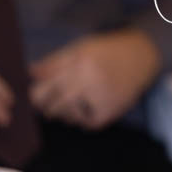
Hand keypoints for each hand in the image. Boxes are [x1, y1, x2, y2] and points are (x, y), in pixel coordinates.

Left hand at [29, 29, 160, 129]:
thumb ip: (54, 62)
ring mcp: (101, 98)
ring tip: (74, 101)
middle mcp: (90, 81)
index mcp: (78, 63)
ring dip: (65, 112)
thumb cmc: (106, 51)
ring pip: (68, 117)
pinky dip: (82, 118)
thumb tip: (30, 73)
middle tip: (49, 103)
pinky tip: (87, 107)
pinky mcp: (111, 111)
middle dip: (48, 106)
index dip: (35, 95)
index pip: (44, 89)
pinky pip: (86, 124)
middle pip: (53, 106)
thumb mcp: (79, 48)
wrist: (141, 56)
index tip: (37, 95)